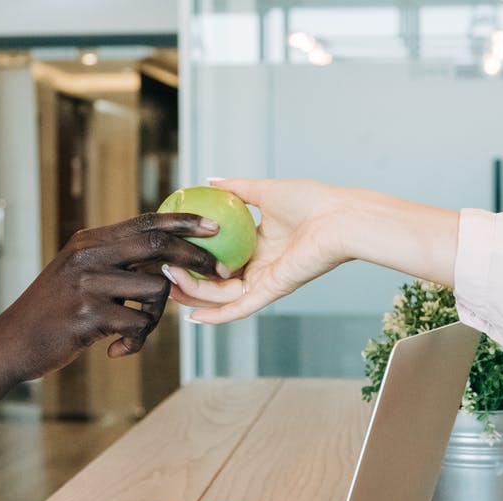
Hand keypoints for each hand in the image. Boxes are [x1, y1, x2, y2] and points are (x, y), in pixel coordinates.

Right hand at [0, 212, 220, 380]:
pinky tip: (115, 351)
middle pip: (157, 247)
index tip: (214, 224)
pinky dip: (135, 342)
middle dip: (195, 257)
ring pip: (154, 292)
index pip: (145, 222)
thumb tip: (163, 254)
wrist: (14, 342)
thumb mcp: (78, 273)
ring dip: (156, 318)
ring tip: (134, 333)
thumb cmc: (54, 312)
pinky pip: (137, 325)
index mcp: (89, 242)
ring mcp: (87, 285)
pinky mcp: (88, 316)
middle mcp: (88, 256)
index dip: (183, 221)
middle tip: (220, 271)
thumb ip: (113, 260)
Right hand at [169, 178, 458, 323]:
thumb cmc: (313, 201)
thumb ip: (235, 189)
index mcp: (258, 243)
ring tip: (170, 286)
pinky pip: (239, 308)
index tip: (170, 252)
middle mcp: (259, 265)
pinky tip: (194, 318)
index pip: (218, 255)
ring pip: (221, 296)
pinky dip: (217, 315)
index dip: (193, 257)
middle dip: (187, 282)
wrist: (341, 218)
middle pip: (215, 279)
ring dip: (194, 295)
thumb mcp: (264, 190)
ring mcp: (264, 281)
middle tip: (162, 275)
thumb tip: (207, 180)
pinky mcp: (272, 291)